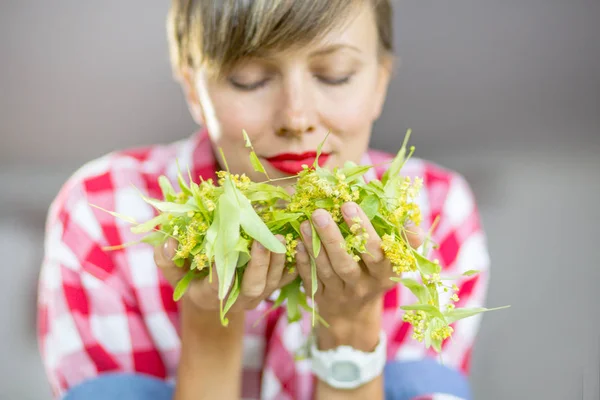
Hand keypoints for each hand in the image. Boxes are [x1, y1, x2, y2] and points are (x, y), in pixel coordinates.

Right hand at [154, 235, 297, 313]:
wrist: (213, 301)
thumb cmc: (192, 282)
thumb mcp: (175, 274)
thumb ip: (166, 261)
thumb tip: (166, 242)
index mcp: (215, 295)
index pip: (221, 283)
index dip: (225, 266)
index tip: (228, 244)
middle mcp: (240, 298)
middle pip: (255, 285)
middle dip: (260, 262)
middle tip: (264, 237)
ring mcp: (259, 295)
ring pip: (274, 282)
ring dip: (280, 260)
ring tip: (282, 235)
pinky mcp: (272, 288)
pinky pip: (287, 279)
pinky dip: (295, 263)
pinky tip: (298, 242)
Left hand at [295, 202, 423, 321]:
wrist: (354, 316)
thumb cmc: (376, 275)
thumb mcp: (396, 263)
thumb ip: (405, 240)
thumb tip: (408, 218)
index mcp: (384, 274)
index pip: (377, 252)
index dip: (364, 230)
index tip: (349, 204)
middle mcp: (363, 286)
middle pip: (347, 263)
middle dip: (333, 237)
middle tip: (320, 212)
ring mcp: (340, 294)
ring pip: (327, 270)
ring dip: (314, 245)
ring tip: (305, 222)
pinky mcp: (321, 298)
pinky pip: (311, 279)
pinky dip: (304, 261)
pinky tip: (298, 243)